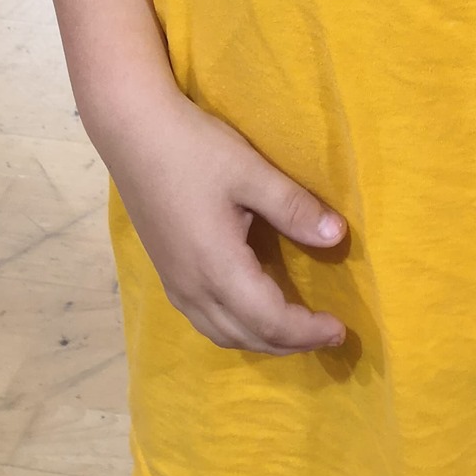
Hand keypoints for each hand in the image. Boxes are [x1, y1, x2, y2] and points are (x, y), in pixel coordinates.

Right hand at [107, 89, 347, 354]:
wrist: (133, 132)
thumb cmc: (195, 149)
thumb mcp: (251, 172)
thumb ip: (293, 208)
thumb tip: (338, 237)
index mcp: (217, 268)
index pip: (270, 320)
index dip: (307, 331)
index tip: (341, 329)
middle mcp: (193, 288)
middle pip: (248, 336)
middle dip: (291, 343)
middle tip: (328, 334)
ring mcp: (175, 283)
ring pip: (223, 334)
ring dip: (263, 340)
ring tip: (296, 330)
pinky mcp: (167, 273)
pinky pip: (206, 320)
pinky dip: (238, 328)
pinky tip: (253, 309)